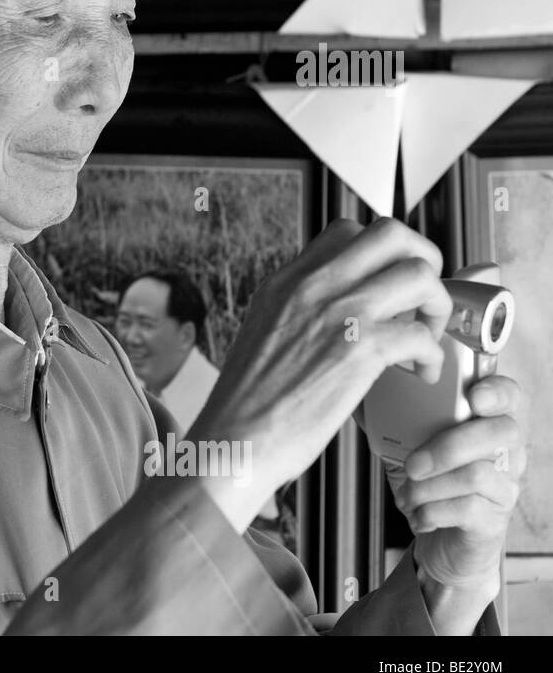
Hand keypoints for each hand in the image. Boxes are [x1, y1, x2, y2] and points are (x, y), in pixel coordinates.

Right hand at [190, 218, 451, 531]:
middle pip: (391, 234)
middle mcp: (312, 286)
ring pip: (419, 274)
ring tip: (427, 337)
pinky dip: (432, 357)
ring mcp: (337, 314)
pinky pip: (422, 334)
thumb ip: (299, 312)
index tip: (391, 287)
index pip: (347, 231)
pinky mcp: (358, 352)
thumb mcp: (263, 333)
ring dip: (437, 305)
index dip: (384, 254)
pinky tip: (418, 375)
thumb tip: (336, 312)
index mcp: (286, 281)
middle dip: (425, 260)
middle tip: (424, 299)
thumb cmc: (248, 404)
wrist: (233, 440)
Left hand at [389, 373, 525, 602]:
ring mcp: (505, 485)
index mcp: (486, 424)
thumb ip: (390, 416)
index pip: (508, 395)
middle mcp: (506, 452)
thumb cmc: (426, 482)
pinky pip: (468, 508)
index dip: (496, 392)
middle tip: (412, 464)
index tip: (473, 397)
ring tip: (408, 494)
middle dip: (448, 446)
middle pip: (500, 432)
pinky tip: (418, 514)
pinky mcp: (495, 519)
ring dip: (428, 486)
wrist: (439, 539)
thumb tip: (356, 390)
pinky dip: (431, 511)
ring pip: (478, 474)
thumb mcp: (405, 444)